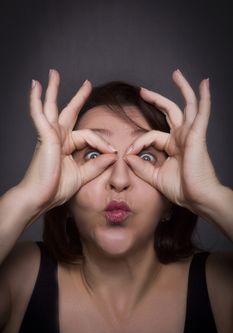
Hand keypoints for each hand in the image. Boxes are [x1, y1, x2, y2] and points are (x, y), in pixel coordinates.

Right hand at [19, 69, 116, 211]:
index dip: (102, 142)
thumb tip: (113, 156)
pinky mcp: (44, 136)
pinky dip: (36, 100)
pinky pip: (40, 114)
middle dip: (77, 97)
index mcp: (67, 145)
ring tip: (53, 74)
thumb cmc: (57, 188)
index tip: (113, 151)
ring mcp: (50, 135)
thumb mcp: (83, 175)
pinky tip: (35, 86)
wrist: (41, 197)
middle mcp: (58, 137)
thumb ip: (97, 165)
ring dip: (53, 89)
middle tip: (86, 83)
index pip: (89, 136)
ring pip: (52, 107)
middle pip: (68, 111)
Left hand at [124, 69, 219, 212]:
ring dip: (182, 89)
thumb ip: (141, 166)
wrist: (197, 198)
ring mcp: (190, 134)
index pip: (151, 135)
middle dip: (156, 99)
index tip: (128, 153)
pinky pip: (202, 113)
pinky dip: (204, 98)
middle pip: (169, 111)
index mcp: (172, 146)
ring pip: (187, 105)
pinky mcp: (197, 135)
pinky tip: (204, 84)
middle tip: (142, 91)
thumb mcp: (155, 176)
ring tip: (176, 74)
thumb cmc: (181, 189)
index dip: (138, 142)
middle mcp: (182, 137)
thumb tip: (127, 157)